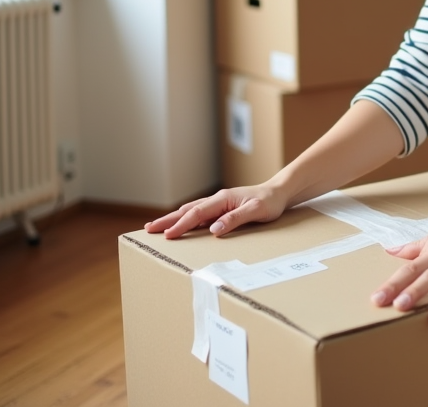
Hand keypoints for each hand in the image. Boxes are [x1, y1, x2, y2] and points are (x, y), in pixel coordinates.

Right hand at [144, 184, 288, 238]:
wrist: (278, 193)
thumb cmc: (269, 202)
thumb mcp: (256, 211)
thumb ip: (235, 219)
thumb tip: (213, 230)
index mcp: (223, 199)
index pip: (197, 213)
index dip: (182, 224)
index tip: (168, 234)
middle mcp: (217, 200)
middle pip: (187, 210)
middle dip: (167, 220)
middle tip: (148, 229)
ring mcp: (218, 204)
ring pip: (190, 210)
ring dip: (173, 218)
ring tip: (156, 226)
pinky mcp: (221, 209)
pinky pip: (198, 214)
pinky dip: (184, 218)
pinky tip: (178, 224)